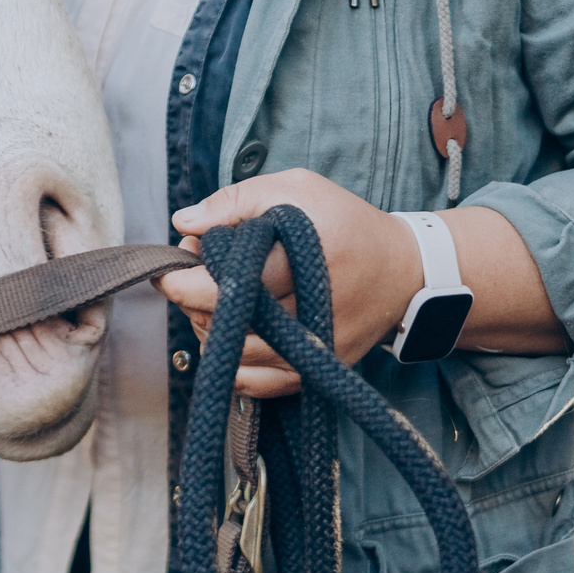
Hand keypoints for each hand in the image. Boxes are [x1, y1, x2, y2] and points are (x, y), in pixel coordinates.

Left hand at [152, 169, 425, 398]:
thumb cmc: (344, 223)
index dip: (187, 277)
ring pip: (236, 356)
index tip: (171, 266)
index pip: (230, 281)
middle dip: (193, 300)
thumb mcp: (296, 189)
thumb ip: (236, 200)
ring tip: (213, 302)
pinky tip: (230, 335)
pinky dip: (232, 364)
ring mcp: (315, 345)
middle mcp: (311, 308)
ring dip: (209, 330)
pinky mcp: (317, 368)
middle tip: (193, 277)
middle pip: (227, 321)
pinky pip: (259, 383)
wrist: (402, 271)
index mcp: (304, 257)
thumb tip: (184, 222)